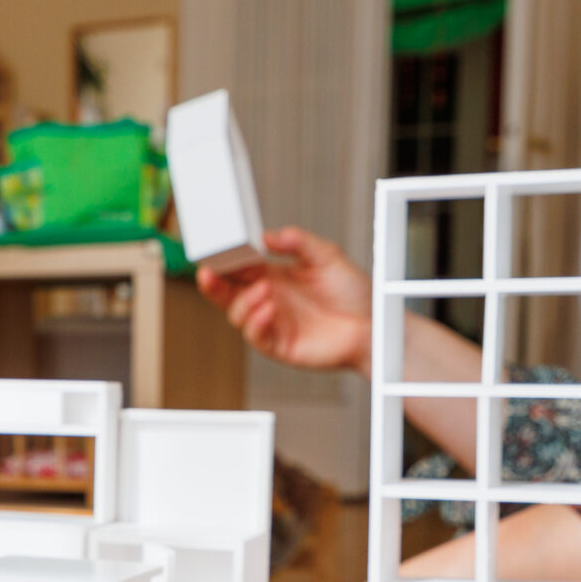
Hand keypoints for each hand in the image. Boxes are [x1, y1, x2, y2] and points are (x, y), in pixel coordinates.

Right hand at [195, 225, 375, 373]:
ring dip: (243, 302)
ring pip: (236, 314)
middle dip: (213, 283)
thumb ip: (298, 242)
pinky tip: (270, 309)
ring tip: (264, 291)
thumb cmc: (353, 292)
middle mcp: (269, 299)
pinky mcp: (279, 345)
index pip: (239, 267)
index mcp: (274, 276)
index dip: (225, 260)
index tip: (217, 250)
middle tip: (208, 272)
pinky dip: (256, 322)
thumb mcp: (327, 256)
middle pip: (228, 292)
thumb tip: (267, 236)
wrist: (372, 324)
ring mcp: (272, 322)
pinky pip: (255, 336)